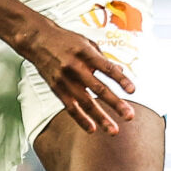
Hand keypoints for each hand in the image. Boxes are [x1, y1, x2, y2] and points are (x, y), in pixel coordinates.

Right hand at [17, 21, 136, 134]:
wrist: (37, 40)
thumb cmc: (65, 40)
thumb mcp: (86, 43)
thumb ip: (103, 58)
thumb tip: (121, 71)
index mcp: (85, 53)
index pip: (107, 68)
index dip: (121, 80)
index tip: (133, 91)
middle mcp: (75, 67)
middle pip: (98, 88)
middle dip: (115, 103)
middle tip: (129, 116)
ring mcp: (65, 79)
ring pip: (85, 102)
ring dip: (101, 118)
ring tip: (114, 130)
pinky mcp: (56, 89)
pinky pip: (70, 107)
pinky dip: (81, 119)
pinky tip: (92, 129)